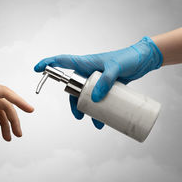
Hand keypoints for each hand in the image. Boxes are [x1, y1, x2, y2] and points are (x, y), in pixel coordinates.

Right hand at [34, 36, 162, 128]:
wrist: (144, 60)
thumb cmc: (129, 58)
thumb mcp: (117, 68)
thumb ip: (106, 81)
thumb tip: (95, 98)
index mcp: (86, 63)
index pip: (62, 61)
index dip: (48, 64)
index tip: (37, 69)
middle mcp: (89, 71)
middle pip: (74, 88)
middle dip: (74, 103)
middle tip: (79, 116)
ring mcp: (97, 79)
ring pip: (86, 96)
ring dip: (88, 110)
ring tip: (96, 123)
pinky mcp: (106, 85)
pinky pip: (98, 98)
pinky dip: (100, 109)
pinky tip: (104, 120)